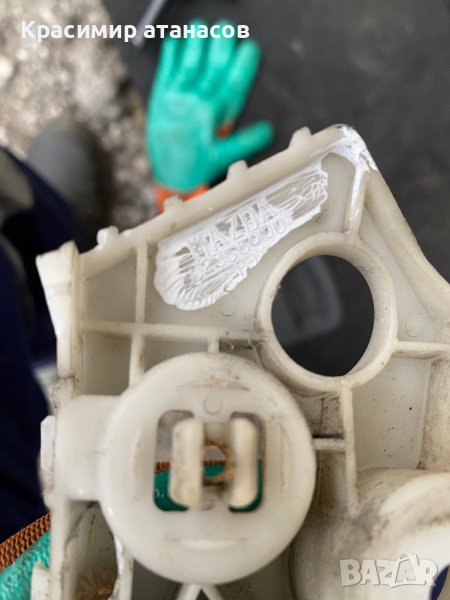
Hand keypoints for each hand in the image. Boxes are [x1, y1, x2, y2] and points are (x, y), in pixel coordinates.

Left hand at [146, 20, 273, 194]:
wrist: (167, 175)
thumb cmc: (197, 165)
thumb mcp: (224, 157)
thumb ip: (246, 142)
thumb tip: (269, 131)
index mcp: (210, 117)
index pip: (232, 86)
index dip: (243, 66)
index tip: (251, 48)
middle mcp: (193, 104)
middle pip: (211, 69)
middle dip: (221, 46)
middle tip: (228, 27)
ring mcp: (174, 98)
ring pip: (188, 65)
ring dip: (196, 43)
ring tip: (203, 26)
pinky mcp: (159, 97)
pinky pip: (165, 71)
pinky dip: (170, 54)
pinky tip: (175, 39)